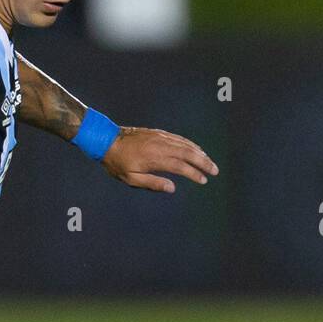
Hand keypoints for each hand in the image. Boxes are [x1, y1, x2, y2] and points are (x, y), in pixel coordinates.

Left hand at [102, 126, 218, 192]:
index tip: (204, 181)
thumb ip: (152, 184)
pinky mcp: (159, 133)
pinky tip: (196, 150)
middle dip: (204, 162)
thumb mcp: (131, 179)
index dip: (194, 174)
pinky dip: (191, 144)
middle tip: (215, 171)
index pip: (181, 167)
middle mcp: (161, 146)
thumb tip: (172, 188)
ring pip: (186, 144)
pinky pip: (179, 138)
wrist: (107, 140)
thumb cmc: (117, 163)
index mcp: (155, 158)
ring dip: (200, 153)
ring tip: (210, 163)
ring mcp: (161, 137)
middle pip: (189, 153)